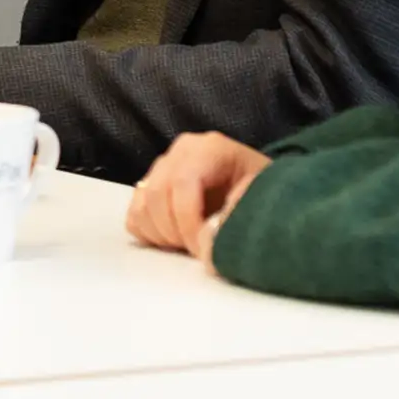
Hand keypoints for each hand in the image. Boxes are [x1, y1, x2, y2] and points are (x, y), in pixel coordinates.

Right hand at [126, 131, 271, 258]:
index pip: (182, 183)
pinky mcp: (150, 186)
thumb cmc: (264, 192)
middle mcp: (180, 151)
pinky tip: (176, 240)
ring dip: (163, 235)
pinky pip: (135, 215)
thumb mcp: (262, 197)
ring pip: (142, 206)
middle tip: (199, 251)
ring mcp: (162, 167)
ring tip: (190, 244)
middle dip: (176, 232)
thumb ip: (237, 216)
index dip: (188, 222)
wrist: (260, 190)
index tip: (205, 249)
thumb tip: (208, 240)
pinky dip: (150, 234)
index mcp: (209, 148)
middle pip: (158, 195)